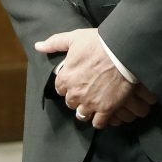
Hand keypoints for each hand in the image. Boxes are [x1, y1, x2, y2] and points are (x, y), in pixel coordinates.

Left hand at [35, 29, 157, 128]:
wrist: (123, 51)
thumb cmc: (99, 43)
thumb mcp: (74, 38)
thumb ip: (54, 43)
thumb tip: (38, 46)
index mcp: (65, 77)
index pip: (60, 88)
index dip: (68, 84)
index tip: (76, 80)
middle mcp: (75, 93)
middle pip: (70, 102)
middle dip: (77, 97)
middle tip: (87, 90)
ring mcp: (90, 103)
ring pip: (82, 114)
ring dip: (86, 110)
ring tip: (94, 102)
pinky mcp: (106, 109)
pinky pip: (98, 123)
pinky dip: (99, 120)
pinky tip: (103, 113)